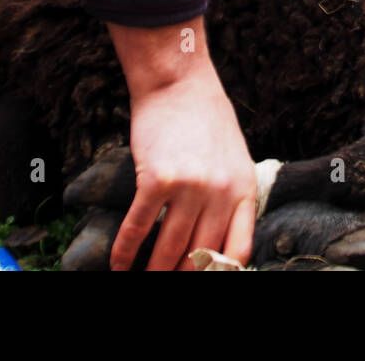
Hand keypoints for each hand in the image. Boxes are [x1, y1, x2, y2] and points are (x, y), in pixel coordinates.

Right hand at [107, 21, 256, 270]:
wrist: (179, 83)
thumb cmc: (206, 119)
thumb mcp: (235, 157)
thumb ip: (230, 195)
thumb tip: (215, 239)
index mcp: (244, 188)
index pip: (239, 250)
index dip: (219, 273)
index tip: (203, 278)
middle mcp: (221, 192)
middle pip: (200, 254)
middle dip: (180, 275)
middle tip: (164, 282)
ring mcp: (190, 187)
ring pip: (169, 247)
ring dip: (152, 271)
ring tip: (142, 280)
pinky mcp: (157, 180)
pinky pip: (138, 226)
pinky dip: (125, 251)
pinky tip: (119, 264)